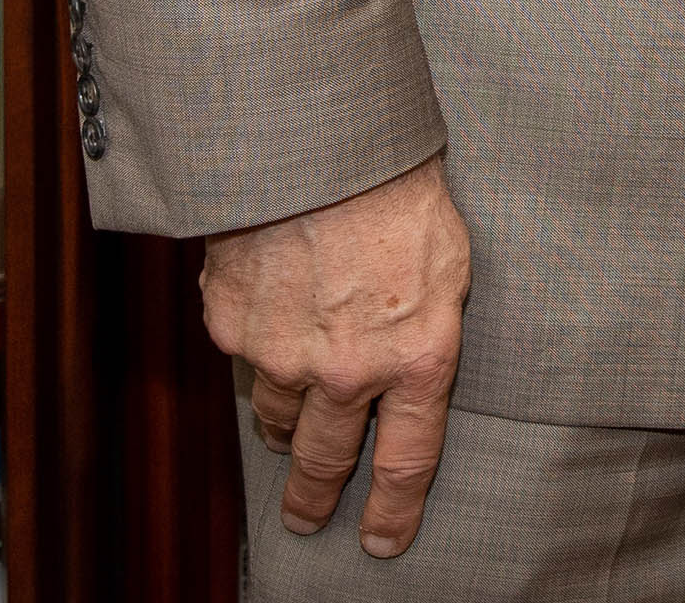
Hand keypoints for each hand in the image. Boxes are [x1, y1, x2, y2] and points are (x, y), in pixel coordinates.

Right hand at [201, 153, 472, 559]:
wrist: (323, 142)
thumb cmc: (400, 188)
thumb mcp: (448, 259)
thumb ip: (429, 323)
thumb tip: (413, 360)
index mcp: (418, 355)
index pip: (407, 461)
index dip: (393, 512)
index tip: (382, 543)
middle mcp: (351, 371)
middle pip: (328, 460)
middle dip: (318, 497)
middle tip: (310, 517)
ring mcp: (287, 356)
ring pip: (281, 416)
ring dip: (287, 425)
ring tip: (290, 428)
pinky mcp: (235, 328)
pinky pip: (248, 360)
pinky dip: (260, 353)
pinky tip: (270, 324)